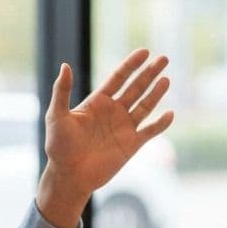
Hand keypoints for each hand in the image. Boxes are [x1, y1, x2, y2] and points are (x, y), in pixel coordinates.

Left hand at [36, 49, 173, 227]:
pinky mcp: (131, 145)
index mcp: (98, 102)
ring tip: (167, 79)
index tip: (144, 51)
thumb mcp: (56, 115)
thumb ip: (62, 91)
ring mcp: (124, 127)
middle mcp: (114, 112)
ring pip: (145, 106)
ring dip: (156, 93)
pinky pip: (150, 131)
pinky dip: (161, 123)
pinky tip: (170, 113)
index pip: (118, 78)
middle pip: (136, 88)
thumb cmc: (59, 146)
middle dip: (150, 73)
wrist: (69, 175)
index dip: (131, 64)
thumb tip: (64, 65)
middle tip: (164, 58)